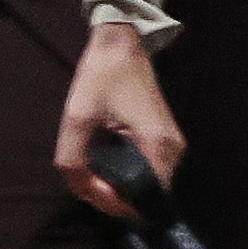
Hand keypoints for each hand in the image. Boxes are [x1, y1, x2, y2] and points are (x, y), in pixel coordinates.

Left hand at [53, 14, 182, 220]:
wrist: (121, 43)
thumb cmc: (101, 77)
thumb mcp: (77, 119)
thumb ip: (73, 162)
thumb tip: (85, 192)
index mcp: (158, 146)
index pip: (147, 200)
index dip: (119, 204)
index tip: (95, 189)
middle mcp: (173, 151)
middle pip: (148, 196)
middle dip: (116, 197)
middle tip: (89, 181)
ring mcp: (172, 146)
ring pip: (147, 185)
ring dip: (120, 186)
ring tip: (94, 172)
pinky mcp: (165, 141)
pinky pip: (148, 171)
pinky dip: (126, 174)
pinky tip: (105, 163)